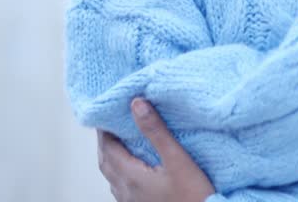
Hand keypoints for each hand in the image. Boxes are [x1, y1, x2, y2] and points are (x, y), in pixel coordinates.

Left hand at [97, 98, 216, 201]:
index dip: (104, 130)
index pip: (108, 148)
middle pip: (105, 162)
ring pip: (112, 176)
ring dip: (111, 157)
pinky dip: (119, 172)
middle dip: (105, 142)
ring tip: (119, 142)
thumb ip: (156, 131)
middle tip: (109, 124)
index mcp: (130, 176)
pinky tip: (132, 169)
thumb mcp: (177, 159)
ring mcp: (130, 201)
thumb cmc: (192, 195)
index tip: (107, 113)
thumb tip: (137, 104)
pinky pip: (120, 187)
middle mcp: (125, 191)